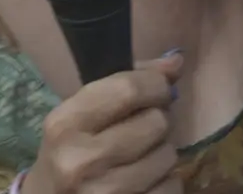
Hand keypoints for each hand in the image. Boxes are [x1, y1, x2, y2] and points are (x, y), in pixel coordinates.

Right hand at [23, 54, 184, 193]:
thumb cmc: (68, 151)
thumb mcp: (81, 113)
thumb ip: (126, 82)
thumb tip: (177, 61)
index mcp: (66, 124)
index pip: (128, 90)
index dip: (156, 84)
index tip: (159, 89)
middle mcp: (82, 160)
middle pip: (156, 122)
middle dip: (157, 120)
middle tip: (143, 128)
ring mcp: (106, 193)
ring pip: (168, 156)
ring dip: (162, 152)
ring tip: (141, 156)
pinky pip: (172, 186)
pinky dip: (166, 180)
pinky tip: (145, 181)